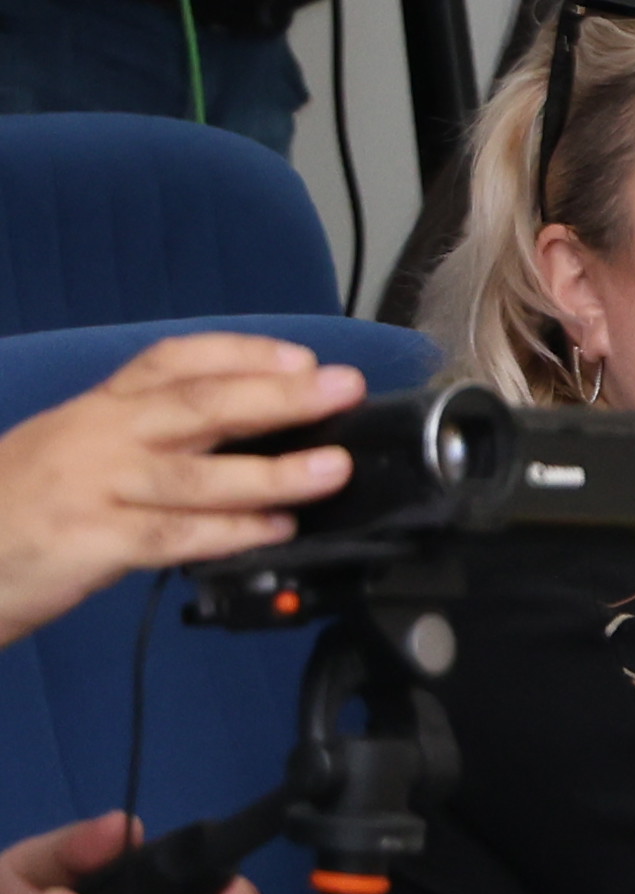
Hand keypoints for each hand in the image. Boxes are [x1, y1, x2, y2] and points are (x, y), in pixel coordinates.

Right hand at [0, 336, 359, 647]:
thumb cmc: (19, 510)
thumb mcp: (76, 454)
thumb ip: (146, 444)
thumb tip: (242, 442)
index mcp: (95, 409)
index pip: (172, 361)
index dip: (241, 353)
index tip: (301, 357)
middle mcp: (97, 436)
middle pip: (198, 403)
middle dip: (278, 394)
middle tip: (343, 389)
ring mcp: (94, 486)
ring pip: (196, 471)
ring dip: (273, 469)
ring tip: (333, 467)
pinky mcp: (91, 539)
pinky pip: (174, 534)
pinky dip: (230, 531)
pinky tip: (275, 531)